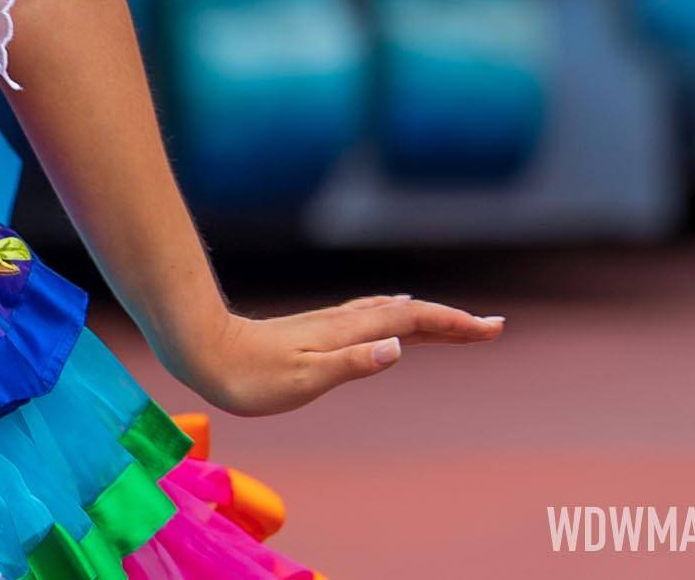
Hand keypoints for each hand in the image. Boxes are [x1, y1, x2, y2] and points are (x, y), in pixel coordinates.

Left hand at [159, 293, 503, 416]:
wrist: (201, 351)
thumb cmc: (249, 375)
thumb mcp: (304, 378)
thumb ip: (352, 362)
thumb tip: (398, 347)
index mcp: (348, 332)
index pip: (412, 321)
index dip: (453, 323)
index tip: (493, 328)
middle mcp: (342, 322)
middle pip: (408, 315)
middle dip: (449, 321)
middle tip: (491, 328)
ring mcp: (328, 326)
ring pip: (388, 315)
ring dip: (425, 319)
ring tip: (453, 323)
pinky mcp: (314, 333)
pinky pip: (369, 318)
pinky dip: (394, 317)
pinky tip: (389, 320)